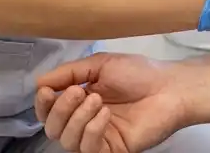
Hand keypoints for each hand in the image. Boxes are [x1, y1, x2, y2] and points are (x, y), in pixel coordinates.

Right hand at [34, 52, 183, 152]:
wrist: (170, 87)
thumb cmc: (140, 73)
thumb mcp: (100, 64)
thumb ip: (69, 72)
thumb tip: (38, 82)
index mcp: (80, 101)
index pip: (49, 111)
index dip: (42, 104)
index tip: (47, 90)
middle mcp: (85, 121)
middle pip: (53, 128)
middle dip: (60, 110)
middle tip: (79, 92)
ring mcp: (98, 137)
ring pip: (67, 142)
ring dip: (77, 119)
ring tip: (98, 100)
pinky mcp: (112, 150)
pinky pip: (88, 150)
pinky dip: (91, 131)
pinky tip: (105, 115)